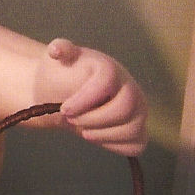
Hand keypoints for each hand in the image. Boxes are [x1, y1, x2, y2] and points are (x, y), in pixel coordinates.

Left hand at [35, 39, 146, 155]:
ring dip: (100, 134)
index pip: (107, 83)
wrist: (63, 95)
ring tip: (82, 128)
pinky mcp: (138, 130)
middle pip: (124, 109)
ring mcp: (138, 110)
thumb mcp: (55, 59)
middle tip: (72, 119)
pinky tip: (96, 135)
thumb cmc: (62, 77)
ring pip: (132, 129)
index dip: (85, 99)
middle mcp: (130, 88)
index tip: (65, 108)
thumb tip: (56, 48)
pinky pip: (135, 146)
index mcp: (111, 69)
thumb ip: (59, 50)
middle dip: (92, 119)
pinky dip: (113, 145)